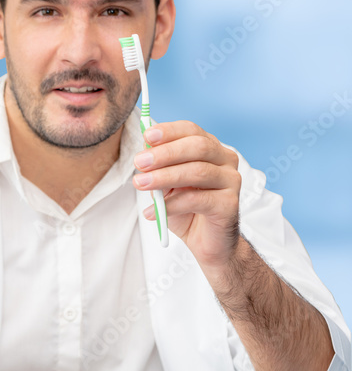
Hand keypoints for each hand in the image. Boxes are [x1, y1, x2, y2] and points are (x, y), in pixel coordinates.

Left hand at [132, 121, 242, 269]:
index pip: (191, 130)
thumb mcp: (165, 183)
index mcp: (210, 148)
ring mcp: (231, 181)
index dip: (169, 131)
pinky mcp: (230, 204)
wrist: (205, 240)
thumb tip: (144, 149)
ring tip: (140, 184)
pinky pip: (197, 200)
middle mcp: (225, 160)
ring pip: (198, 171)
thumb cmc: (184, 206)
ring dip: (164, 176)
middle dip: (165, 153)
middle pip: (198, 147)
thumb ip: (158, 166)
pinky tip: (152, 212)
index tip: (147, 135)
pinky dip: (170, 205)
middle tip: (139, 162)